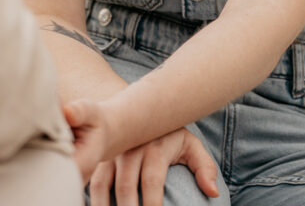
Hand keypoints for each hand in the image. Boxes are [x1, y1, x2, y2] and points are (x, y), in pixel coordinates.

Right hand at [64, 100, 218, 204]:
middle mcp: (131, 150)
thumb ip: (204, 167)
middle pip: (126, 187)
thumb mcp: (190, 145)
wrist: (141, 110)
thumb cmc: (169, 136)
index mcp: (154, 148)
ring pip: (103, 186)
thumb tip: (213, 192)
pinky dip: (92, 200)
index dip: (152, 204)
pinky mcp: (101, 160)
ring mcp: (113, 154)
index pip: (152, 181)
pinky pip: (91, 182)